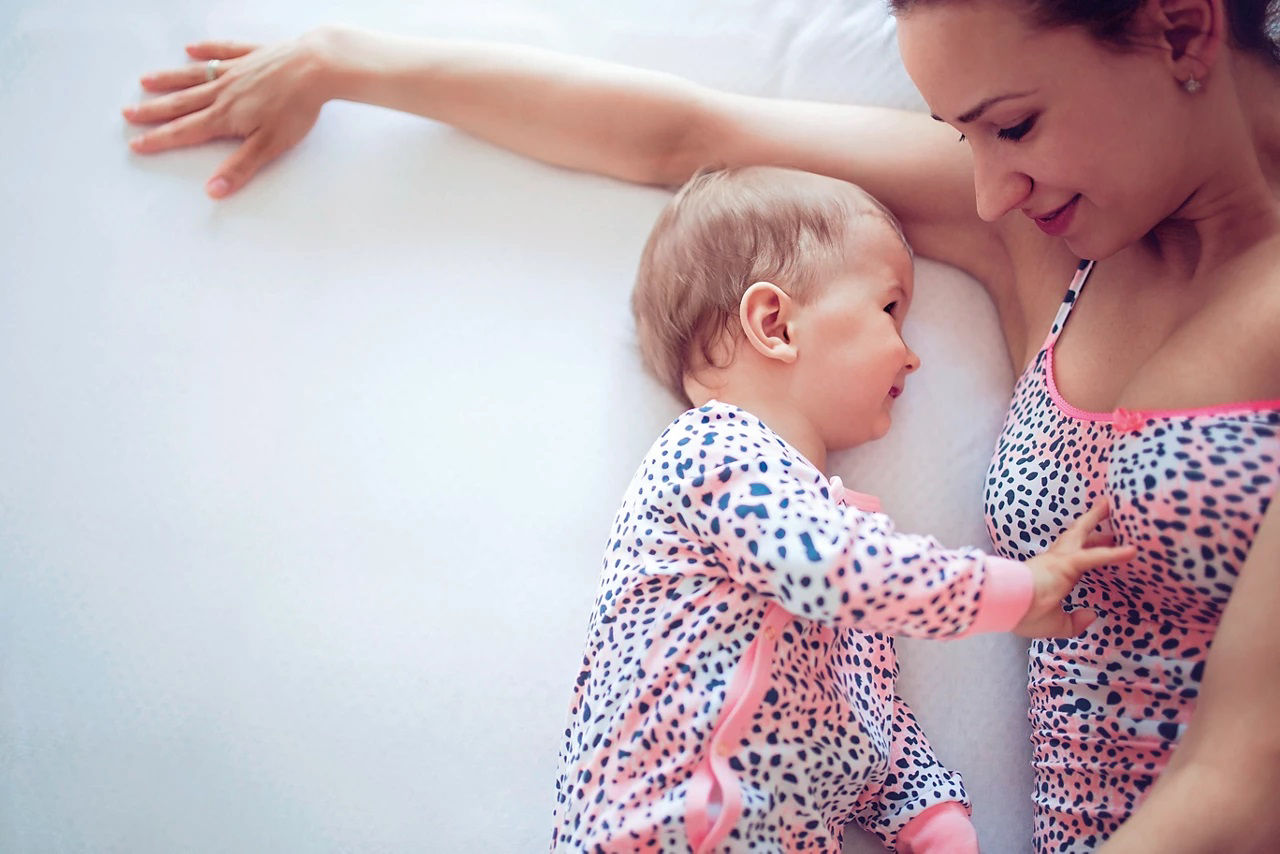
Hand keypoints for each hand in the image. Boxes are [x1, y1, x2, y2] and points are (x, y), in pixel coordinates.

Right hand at [123, 33, 332, 197]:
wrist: (316, 67)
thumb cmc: (296, 108)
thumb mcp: (270, 146)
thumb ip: (240, 168)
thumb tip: (212, 191)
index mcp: (225, 116)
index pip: (185, 131)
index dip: (159, 139)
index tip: (136, 144)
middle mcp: (223, 91)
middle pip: (181, 103)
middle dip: (154, 110)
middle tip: (127, 113)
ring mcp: (236, 70)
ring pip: (195, 76)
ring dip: (169, 80)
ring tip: (146, 81)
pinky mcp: (251, 54)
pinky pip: (222, 51)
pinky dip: (206, 50)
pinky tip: (192, 49)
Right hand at [1014, 499, 1135, 637]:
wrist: (1004, 606)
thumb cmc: (1024, 614)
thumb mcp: (1056, 624)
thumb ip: (1075, 621)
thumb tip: (1092, 614)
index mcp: (1049, 575)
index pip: (1072, 559)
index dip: (1086, 550)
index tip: (1098, 543)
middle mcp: (1053, 561)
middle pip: (1075, 538)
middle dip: (1091, 525)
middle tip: (1106, 510)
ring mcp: (1058, 560)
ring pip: (1081, 535)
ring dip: (1096, 519)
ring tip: (1110, 505)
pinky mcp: (1066, 564)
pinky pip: (1095, 556)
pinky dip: (1114, 554)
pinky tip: (1132, 550)